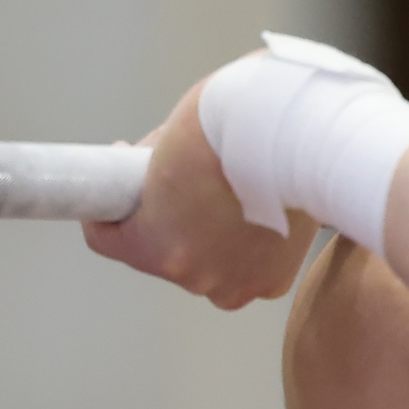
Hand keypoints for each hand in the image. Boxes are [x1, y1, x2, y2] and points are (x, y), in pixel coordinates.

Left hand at [82, 71, 320, 308]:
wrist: (301, 131)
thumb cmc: (234, 125)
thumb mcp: (171, 136)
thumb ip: (152, 166)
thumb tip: (148, 175)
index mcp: (157, 245)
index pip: (107, 240)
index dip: (112, 208)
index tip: (123, 187)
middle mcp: (195, 276)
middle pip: (165, 252)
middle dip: (171, 221)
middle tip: (187, 182)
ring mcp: (239, 282)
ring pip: (209, 264)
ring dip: (212, 240)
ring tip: (232, 195)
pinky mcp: (274, 281)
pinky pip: (249, 268)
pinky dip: (251, 246)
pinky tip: (261, 210)